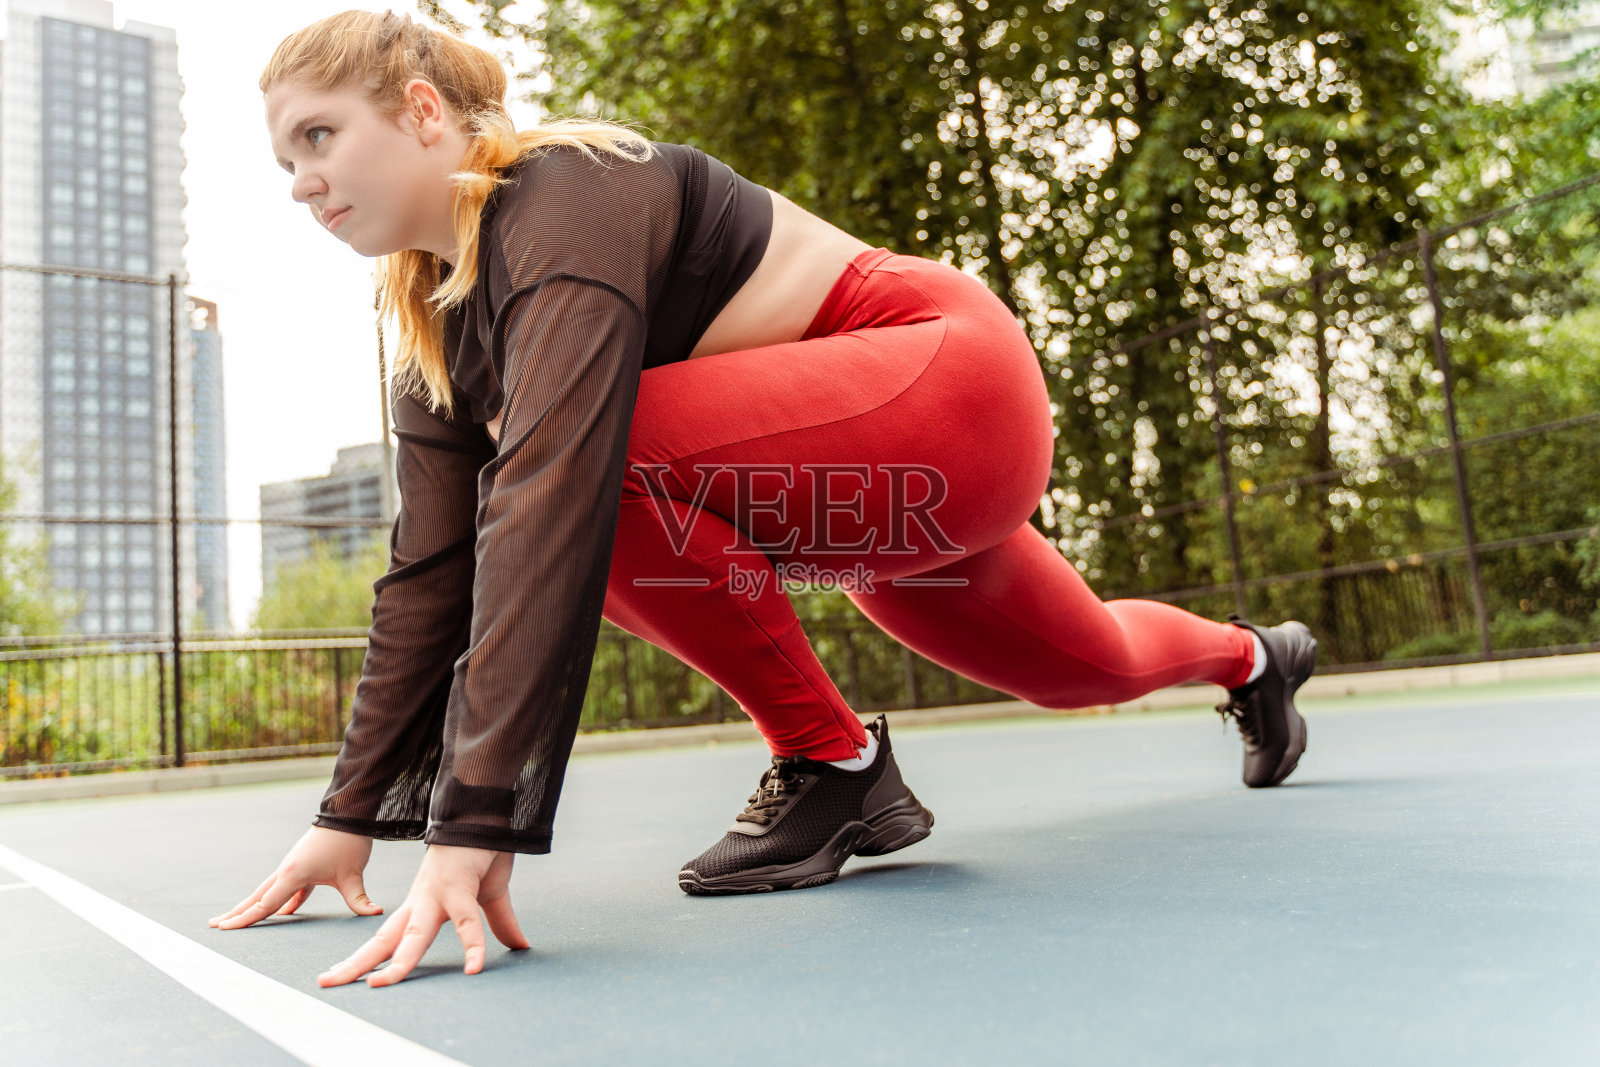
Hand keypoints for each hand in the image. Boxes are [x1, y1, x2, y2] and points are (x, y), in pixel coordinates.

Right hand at [209, 825, 382, 929]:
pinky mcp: (304, 864)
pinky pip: (290, 887)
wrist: (349, 813)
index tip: (224, 929)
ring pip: (269, 890)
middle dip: (237, 912)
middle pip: (257, 897)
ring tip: (239, 917)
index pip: (265, 904)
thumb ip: (359, 898)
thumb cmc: (348, 842)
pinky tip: (287, 912)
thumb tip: (375, 914)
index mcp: (293, 875)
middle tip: (214, 924)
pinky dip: (285, 900)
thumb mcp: (354, 874)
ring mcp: (293, 866)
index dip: (245, 919)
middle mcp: (287, 871)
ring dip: (255, 905)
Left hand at [316, 844, 528, 987]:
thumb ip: (499, 924)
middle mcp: (421, 903)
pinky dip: (473, 947)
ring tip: (378, 985)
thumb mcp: (488, 897)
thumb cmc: (481, 852)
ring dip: (397, 962)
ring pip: (415, 936)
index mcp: (420, 906)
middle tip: (326, 983)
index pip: (385, 939)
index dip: (362, 959)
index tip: (336, 976)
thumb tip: (520, 946)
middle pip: (384, 940)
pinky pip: (468, 922)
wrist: (483, 814)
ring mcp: (437, 895)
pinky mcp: (461, 887)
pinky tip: (475, 968)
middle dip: (356, 964)